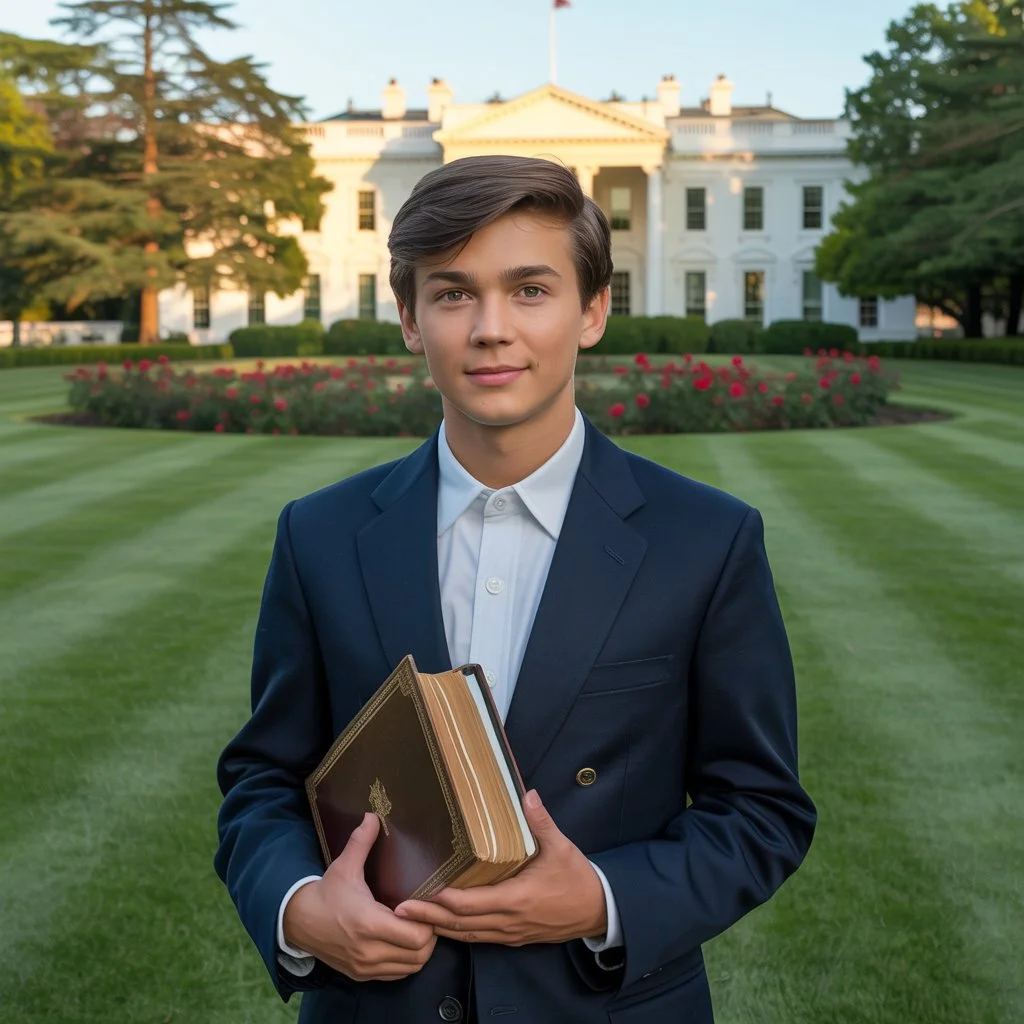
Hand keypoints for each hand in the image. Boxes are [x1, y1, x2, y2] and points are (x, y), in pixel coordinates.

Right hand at [283, 812, 436, 980]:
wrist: (299, 921)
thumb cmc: (326, 892)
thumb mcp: (344, 866)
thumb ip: (361, 842)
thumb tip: (373, 816)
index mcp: (368, 923)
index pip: (416, 936)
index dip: (426, 921)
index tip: (421, 904)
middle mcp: (368, 950)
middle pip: (420, 954)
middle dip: (429, 935)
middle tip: (426, 916)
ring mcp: (365, 966)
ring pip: (411, 967)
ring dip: (420, 950)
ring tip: (417, 928)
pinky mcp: (361, 975)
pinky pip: (396, 974)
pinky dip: (406, 961)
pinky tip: (403, 942)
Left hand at [393, 790, 605, 946]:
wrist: (597, 911)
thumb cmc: (577, 879)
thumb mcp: (562, 847)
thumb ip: (541, 822)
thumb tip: (527, 794)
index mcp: (518, 898)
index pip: (473, 903)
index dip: (445, 901)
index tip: (422, 892)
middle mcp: (509, 920)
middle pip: (461, 924)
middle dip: (429, 918)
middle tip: (398, 910)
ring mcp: (509, 933)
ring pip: (467, 935)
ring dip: (438, 928)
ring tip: (410, 919)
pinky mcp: (512, 937)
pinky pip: (478, 938)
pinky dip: (457, 932)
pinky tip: (441, 925)